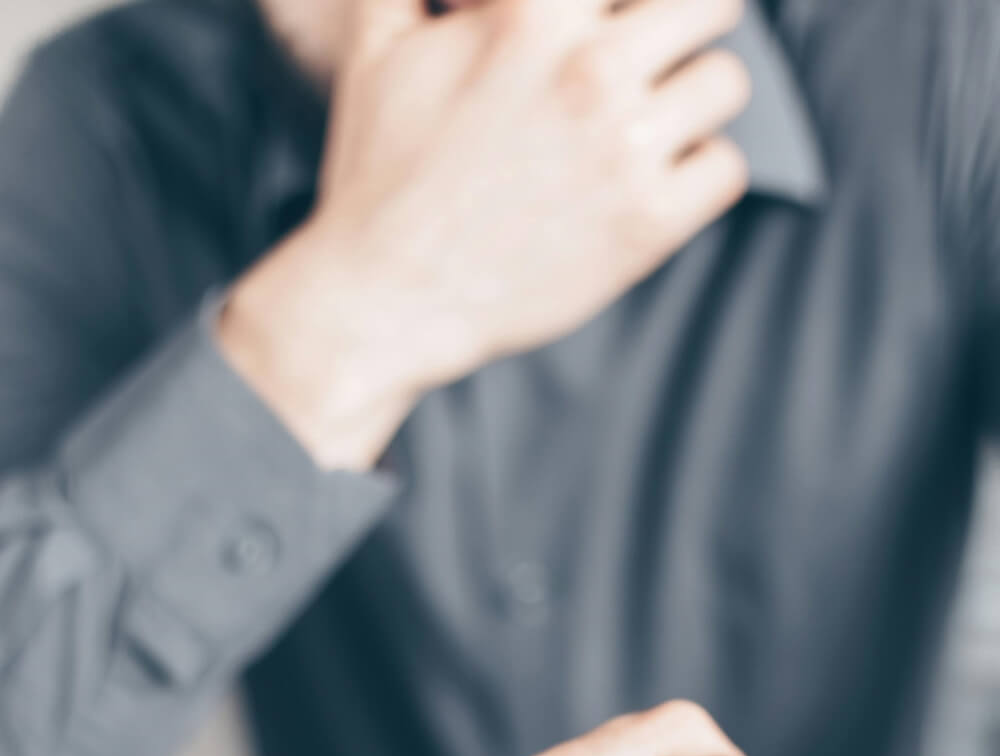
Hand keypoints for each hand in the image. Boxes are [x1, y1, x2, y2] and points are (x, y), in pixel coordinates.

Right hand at [219, 0, 750, 469]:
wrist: (387, 299)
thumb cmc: (379, 177)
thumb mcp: (378, 48)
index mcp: (532, 10)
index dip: (627, 2)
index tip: (620, 25)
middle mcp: (589, 71)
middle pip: (712, 3)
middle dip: (684, 28)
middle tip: (656, 61)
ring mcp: (624, 150)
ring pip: (726, 83)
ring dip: (693, 103)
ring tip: (648, 129)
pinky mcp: (647, 226)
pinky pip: (725, 169)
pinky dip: (697, 174)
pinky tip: (650, 184)